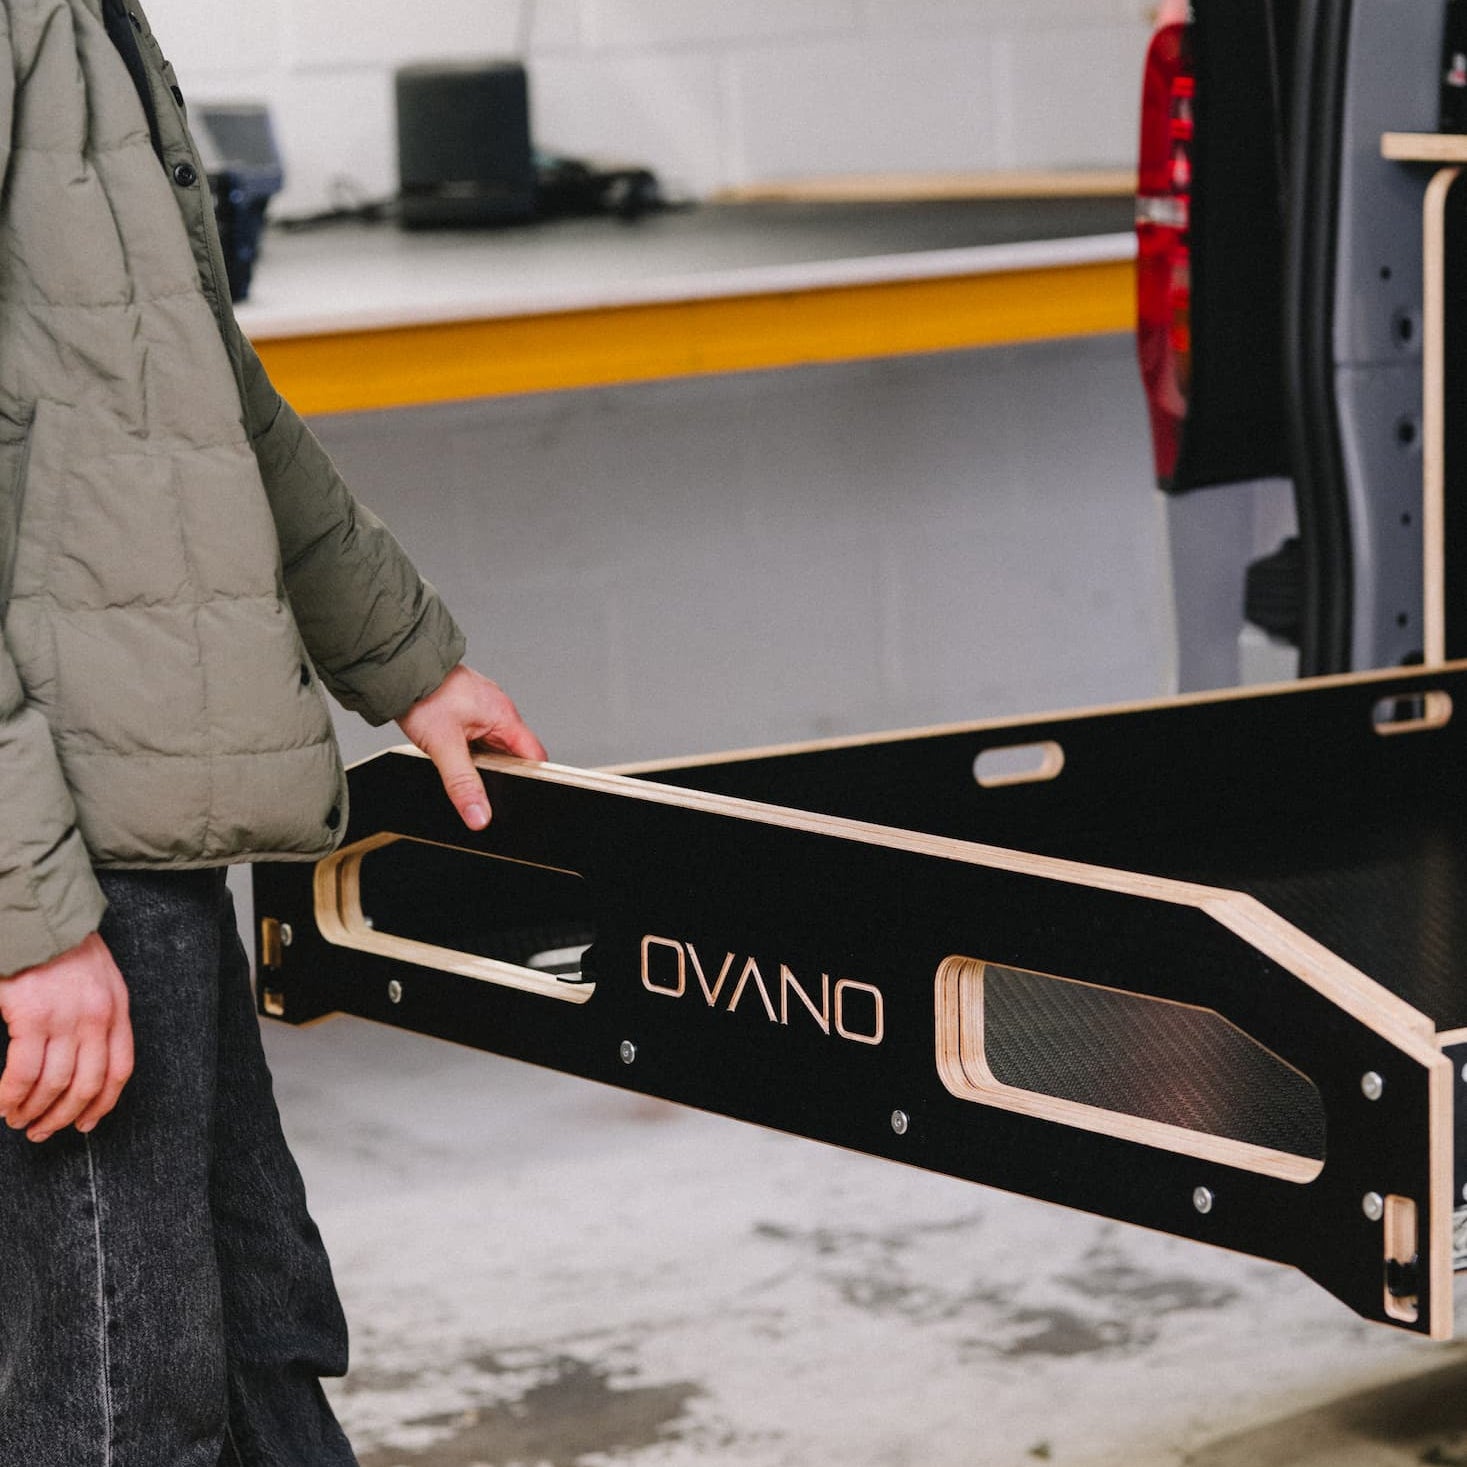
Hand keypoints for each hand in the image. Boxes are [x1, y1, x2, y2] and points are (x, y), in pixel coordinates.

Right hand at [0, 932, 133, 1142]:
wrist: (37, 919)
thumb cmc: (63, 951)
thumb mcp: (101, 982)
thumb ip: (100, 1020)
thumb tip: (85, 1068)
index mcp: (117, 1009)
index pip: (120, 1070)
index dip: (103, 1104)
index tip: (86, 1124)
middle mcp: (98, 1017)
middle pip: (88, 1084)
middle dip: (65, 1116)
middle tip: (43, 1132)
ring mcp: (66, 1018)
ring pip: (56, 1085)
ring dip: (35, 1111)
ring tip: (20, 1120)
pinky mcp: (32, 1017)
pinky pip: (24, 1073)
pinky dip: (13, 1096)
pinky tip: (5, 1104)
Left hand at [397, 664, 546, 830]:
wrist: (399, 668)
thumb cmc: (424, 695)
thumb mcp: (444, 746)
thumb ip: (463, 783)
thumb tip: (480, 815)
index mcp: (505, 717)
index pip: (535, 756)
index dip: (533, 779)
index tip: (521, 797)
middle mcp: (499, 710)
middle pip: (515, 754)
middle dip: (502, 773)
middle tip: (483, 787)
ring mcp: (484, 708)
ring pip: (494, 746)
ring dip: (483, 760)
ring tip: (463, 766)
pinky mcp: (468, 708)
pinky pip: (479, 735)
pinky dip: (471, 748)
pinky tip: (454, 752)